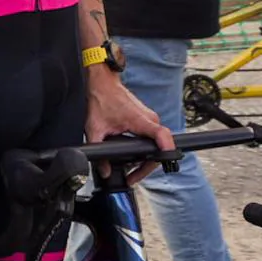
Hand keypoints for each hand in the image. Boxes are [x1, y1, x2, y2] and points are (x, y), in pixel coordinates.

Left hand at [86, 67, 171, 184]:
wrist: (102, 82)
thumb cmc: (100, 99)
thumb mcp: (94, 128)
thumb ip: (99, 151)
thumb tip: (104, 170)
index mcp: (140, 120)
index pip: (162, 136)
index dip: (167, 150)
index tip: (166, 162)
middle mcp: (150, 119)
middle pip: (159, 148)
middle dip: (145, 167)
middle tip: (131, 177)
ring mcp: (150, 119)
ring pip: (155, 145)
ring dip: (144, 159)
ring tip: (130, 171)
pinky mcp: (146, 119)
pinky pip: (151, 138)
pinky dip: (143, 149)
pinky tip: (131, 158)